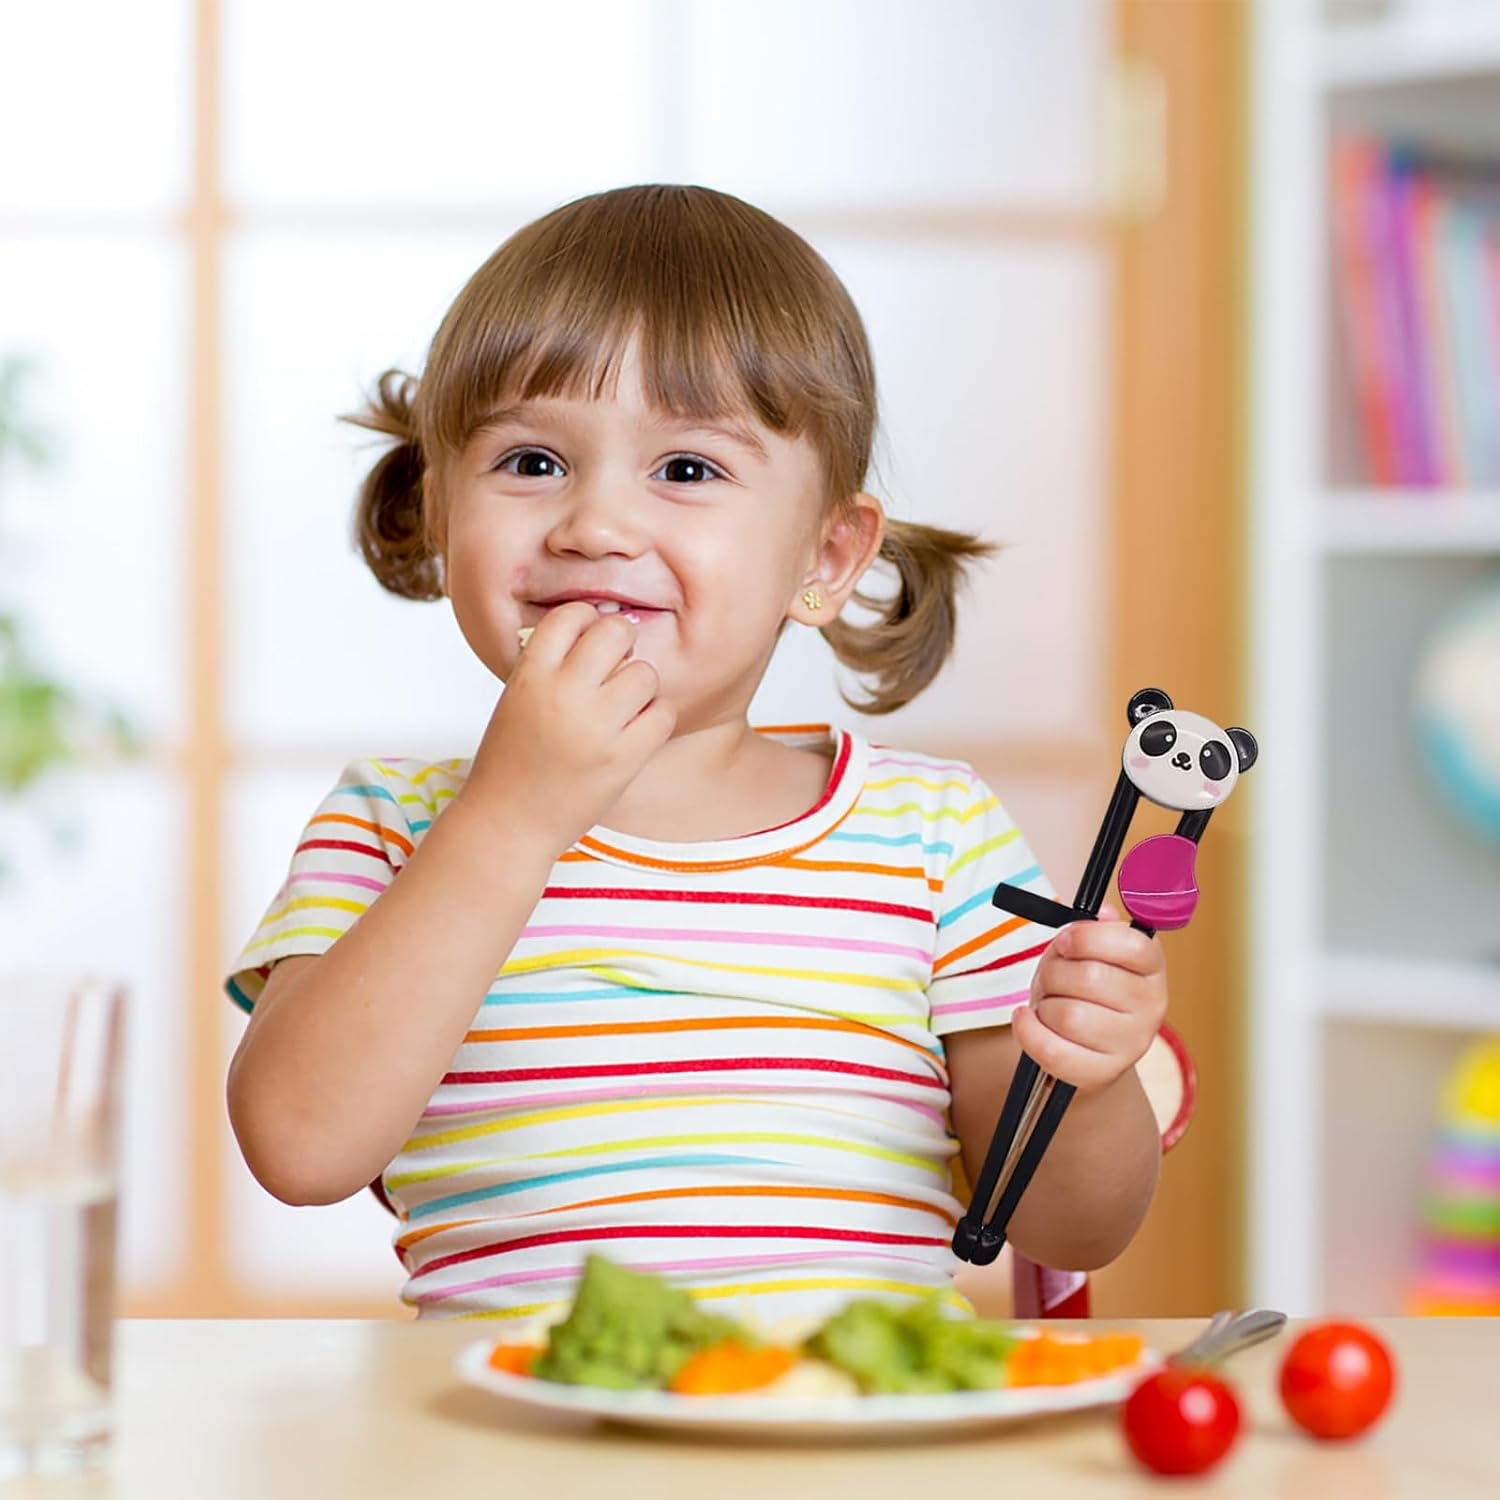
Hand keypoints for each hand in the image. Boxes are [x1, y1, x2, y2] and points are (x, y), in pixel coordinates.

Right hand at [458, 602, 676, 851]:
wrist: (508, 822)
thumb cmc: (511, 762)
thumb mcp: (516, 699)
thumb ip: (549, 666)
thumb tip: (598, 631)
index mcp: (530, 675)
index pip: (571, 615)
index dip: (587, 621)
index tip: (590, 639)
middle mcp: (564, 693)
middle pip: (616, 632)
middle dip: (622, 644)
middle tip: (616, 667)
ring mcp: (596, 726)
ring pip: (645, 672)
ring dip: (640, 686)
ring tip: (623, 707)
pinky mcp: (624, 757)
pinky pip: (664, 712)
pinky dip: (657, 718)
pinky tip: (637, 730)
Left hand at [1011, 903, 1167, 1093]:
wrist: (1087, 1043)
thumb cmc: (1087, 987)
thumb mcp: (1093, 951)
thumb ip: (1097, 930)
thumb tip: (1105, 914)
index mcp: (1152, 968)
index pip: (1132, 945)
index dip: (1088, 938)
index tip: (1064, 941)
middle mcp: (1151, 1007)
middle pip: (1089, 977)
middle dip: (1054, 971)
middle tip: (1052, 974)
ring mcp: (1131, 1044)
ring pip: (1068, 1015)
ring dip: (1044, 1003)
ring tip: (1049, 1002)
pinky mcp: (1102, 1073)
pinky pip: (1053, 1051)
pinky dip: (1028, 1030)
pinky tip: (1025, 1018)